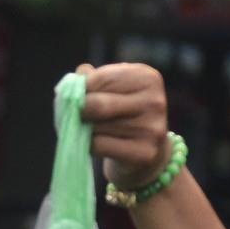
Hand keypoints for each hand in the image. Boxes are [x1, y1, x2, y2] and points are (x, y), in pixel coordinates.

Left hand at [76, 63, 172, 190]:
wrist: (143, 154)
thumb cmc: (121, 115)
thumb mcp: (111, 90)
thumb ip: (93, 79)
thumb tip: (79, 75)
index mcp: (147, 78)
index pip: (101, 78)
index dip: (80, 89)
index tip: (76, 96)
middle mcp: (153, 101)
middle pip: (97, 104)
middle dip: (79, 110)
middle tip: (76, 115)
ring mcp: (151, 128)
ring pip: (96, 127)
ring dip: (83, 129)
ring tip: (89, 130)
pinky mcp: (144, 152)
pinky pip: (99, 145)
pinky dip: (88, 145)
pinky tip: (95, 144)